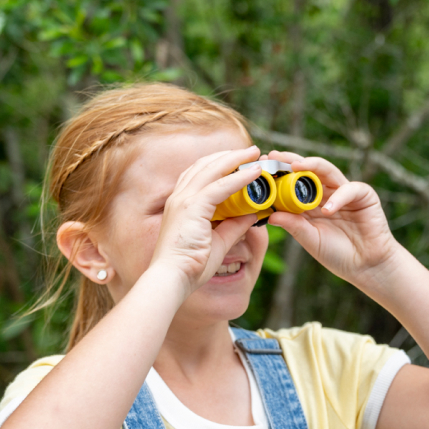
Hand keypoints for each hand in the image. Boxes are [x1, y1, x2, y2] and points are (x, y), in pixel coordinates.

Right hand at [149, 146, 262, 294]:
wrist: (173, 277)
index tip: (240, 161)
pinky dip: (239, 177)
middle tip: (252, 151)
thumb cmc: (191, 265)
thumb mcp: (219, 241)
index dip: (221, 164)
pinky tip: (254, 173)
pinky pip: (220, 186)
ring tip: (255, 154)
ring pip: (213, 169)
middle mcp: (180, 197)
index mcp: (182, 204)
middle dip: (231, 155)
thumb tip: (252, 214)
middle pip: (206, 165)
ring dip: (236, 159)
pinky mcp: (192, 207)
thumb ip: (234, 226)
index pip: (201, 174)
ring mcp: (184, 200)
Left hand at [264, 150, 395, 284]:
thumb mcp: (310, 239)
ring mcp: (345, 192)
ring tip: (296, 166)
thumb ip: (294, 226)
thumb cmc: (337, 254)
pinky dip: (338, 198)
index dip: (279, 174)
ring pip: (328, 171)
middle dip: (291, 161)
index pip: (294, 182)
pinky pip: (350, 190)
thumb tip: (270, 215)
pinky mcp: (364, 196)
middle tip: (274, 156)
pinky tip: (328, 210)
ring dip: (312, 166)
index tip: (261, 168)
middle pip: (309, 170)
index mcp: (312, 203)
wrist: (365, 267)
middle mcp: (328, 193)